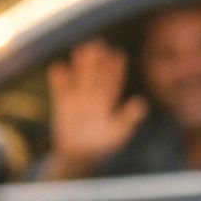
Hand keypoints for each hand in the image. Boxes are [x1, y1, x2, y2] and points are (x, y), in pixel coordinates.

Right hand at [45, 39, 149, 179]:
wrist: (78, 156)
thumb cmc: (101, 146)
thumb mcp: (119, 132)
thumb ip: (129, 118)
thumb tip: (142, 104)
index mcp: (108, 103)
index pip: (112, 83)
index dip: (115, 70)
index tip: (118, 55)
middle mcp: (94, 98)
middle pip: (96, 77)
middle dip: (97, 62)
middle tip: (98, 44)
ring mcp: (78, 101)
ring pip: (80, 80)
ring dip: (80, 66)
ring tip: (81, 49)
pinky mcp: (63, 106)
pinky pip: (61, 91)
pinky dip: (59, 80)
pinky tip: (58, 67)